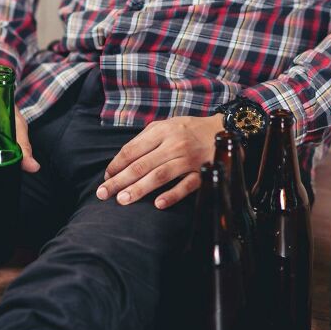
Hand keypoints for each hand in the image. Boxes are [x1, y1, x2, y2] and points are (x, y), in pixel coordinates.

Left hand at [96, 114, 223, 208]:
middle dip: (119, 180)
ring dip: (139, 189)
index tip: (106, 177)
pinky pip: (187, 185)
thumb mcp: (167, 125)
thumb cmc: (190, 130)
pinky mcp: (203, 171)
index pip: (132, 150)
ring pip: (160, 175)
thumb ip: (146, 139)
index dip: (116, 164)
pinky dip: (173, 194)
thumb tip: (121, 161)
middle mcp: (174, 144)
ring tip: (122, 200)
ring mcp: (189, 159)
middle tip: (103, 194)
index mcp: (162, 131)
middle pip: (141, 164)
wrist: (227, 130)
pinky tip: (158, 204)